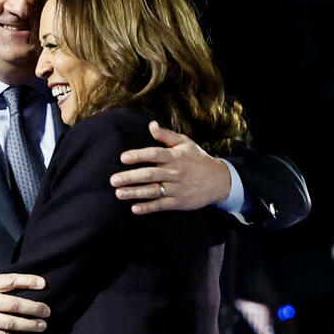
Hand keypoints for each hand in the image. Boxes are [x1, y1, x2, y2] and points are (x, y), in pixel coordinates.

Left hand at [110, 121, 231, 213]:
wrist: (220, 180)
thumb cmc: (198, 160)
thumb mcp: (185, 144)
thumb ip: (166, 136)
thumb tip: (151, 125)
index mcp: (175, 157)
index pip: (154, 154)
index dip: (138, 156)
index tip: (123, 158)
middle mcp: (175, 172)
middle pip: (150, 174)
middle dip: (130, 177)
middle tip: (113, 180)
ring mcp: (177, 188)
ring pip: (153, 191)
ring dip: (134, 193)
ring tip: (118, 193)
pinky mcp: (179, 202)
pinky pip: (161, 205)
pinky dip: (148, 207)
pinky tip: (134, 208)